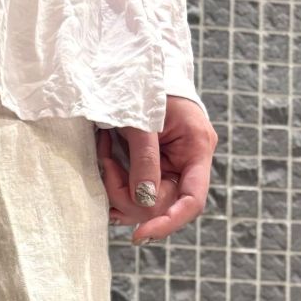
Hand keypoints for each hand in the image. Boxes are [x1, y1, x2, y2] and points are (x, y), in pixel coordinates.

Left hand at [97, 96, 217, 244]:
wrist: (135, 65)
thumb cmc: (144, 83)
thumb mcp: (142, 119)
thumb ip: (145, 159)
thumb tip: (144, 200)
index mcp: (196, 148)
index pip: (192, 200)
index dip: (169, 222)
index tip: (140, 234)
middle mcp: (186, 164)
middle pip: (160, 205)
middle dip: (127, 192)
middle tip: (105, 160)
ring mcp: (170, 169)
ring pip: (142, 204)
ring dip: (116, 186)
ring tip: (104, 151)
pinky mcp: (152, 171)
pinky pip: (133, 195)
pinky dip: (114, 185)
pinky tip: (106, 161)